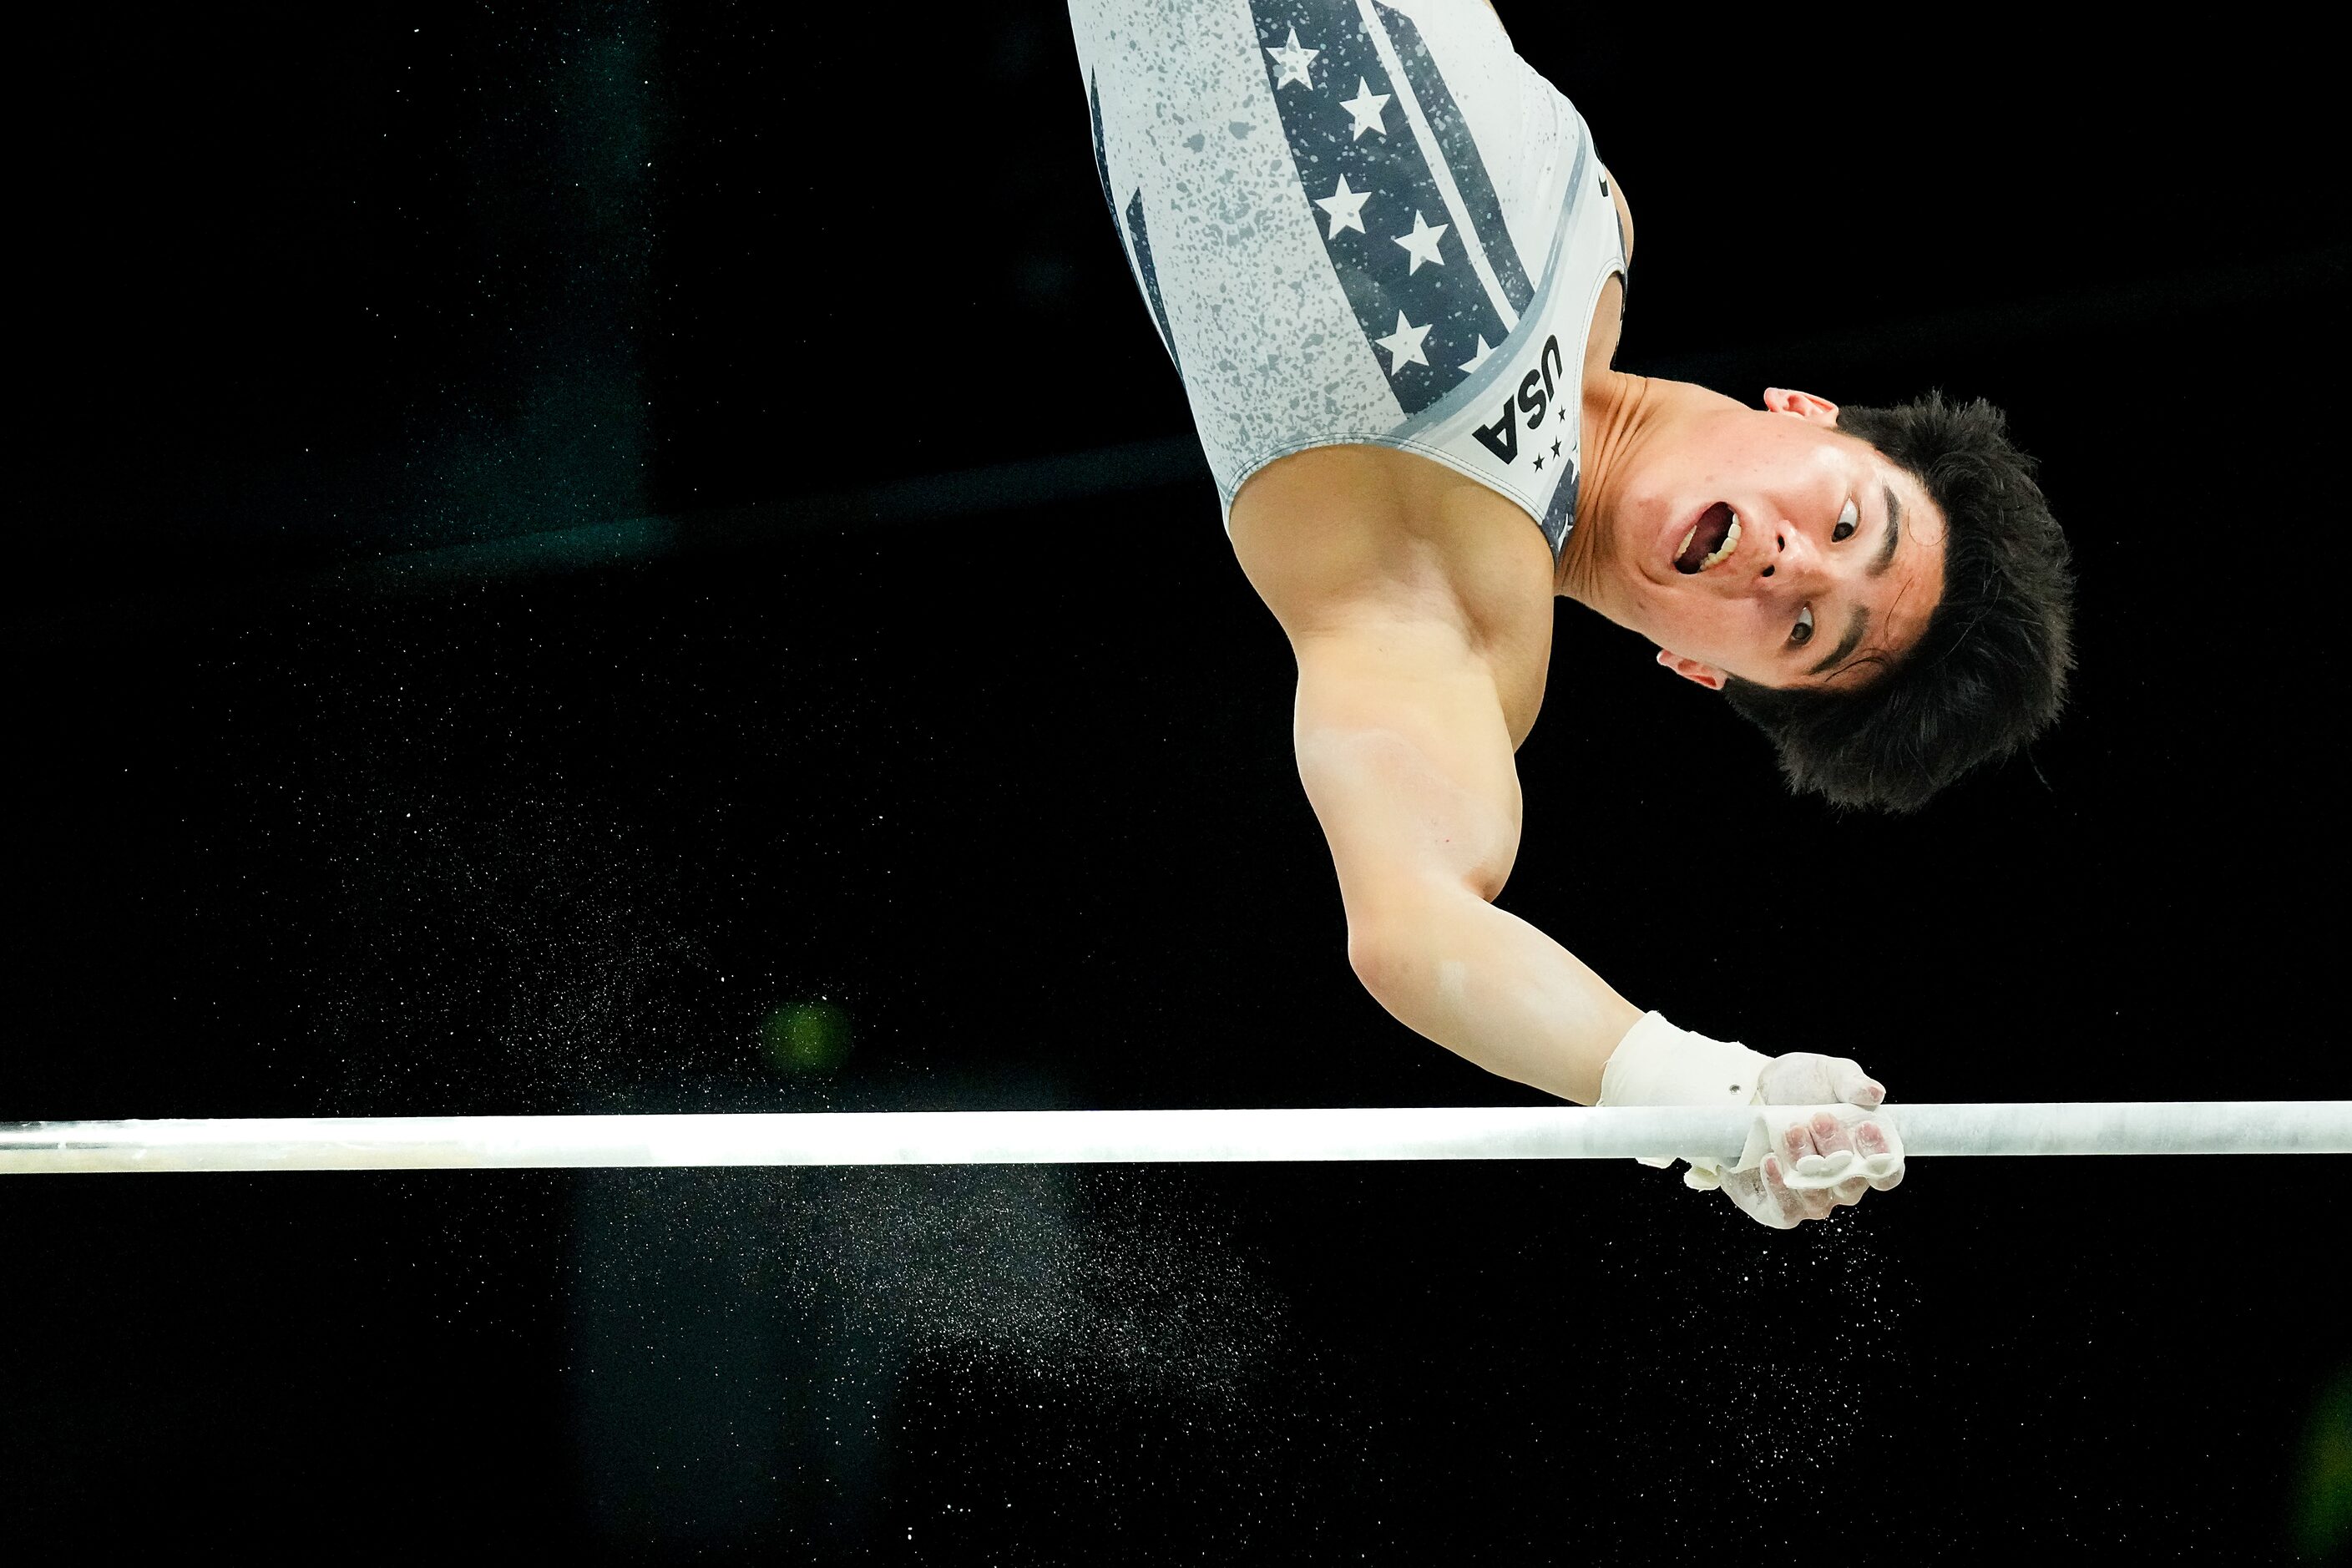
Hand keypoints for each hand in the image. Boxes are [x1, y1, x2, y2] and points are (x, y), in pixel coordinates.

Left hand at [1718, 1052, 1905, 1229]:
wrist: (1755, 1089)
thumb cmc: (1801, 1085)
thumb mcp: (1828, 1073)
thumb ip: (1852, 1082)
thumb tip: (1874, 1093)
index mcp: (1862, 1155)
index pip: (1886, 1173)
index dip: (1882, 1157)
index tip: (1868, 1127)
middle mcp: (1840, 1183)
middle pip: (1850, 1184)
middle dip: (1836, 1150)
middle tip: (1820, 1118)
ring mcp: (1810, 1197)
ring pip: (1817, 1198)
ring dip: (1805, 1163)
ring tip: (1792, 1131)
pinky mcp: (1777, 1206)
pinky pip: (1786, 1212)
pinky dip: (1779, 1190)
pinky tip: (1771, 1161)